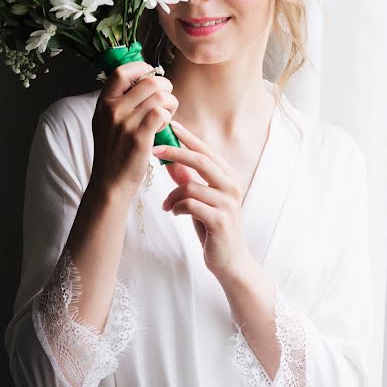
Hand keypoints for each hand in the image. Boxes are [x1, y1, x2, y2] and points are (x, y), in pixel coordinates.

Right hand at [88, 62, 177, 200]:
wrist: (110, 183)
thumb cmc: (113, 152)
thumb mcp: (106, 122)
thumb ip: (119, 102)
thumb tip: (142, 80)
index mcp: (103, 103)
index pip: (122, 71)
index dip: (142, 68)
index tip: (152, 74)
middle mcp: (112, 110)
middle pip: (149, 82)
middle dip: (165, 87)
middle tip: (166, 100)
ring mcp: (125, 124)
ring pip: (159, 96)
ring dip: (171, 103)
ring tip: (167, 114)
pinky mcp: (139, 138)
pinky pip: (161, 113)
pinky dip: (168, 116)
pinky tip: (164, 125)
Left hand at [154, 121, 253, 282]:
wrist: (230, 259)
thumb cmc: (213, 226)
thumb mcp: (200, 198)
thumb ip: (188, 178)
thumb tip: (169, 159)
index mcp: (228, 176)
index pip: (206, 150)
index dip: (187, 137)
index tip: (170, 126)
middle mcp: (231, 185)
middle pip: (201, 160)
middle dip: (175, 152)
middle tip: (154, 150)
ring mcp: (227, 203)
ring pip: (190, 186)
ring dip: (172, 194)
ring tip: (167, 205)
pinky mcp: (219, 220)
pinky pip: (189, 205)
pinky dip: (176, 207)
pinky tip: (174, 213)